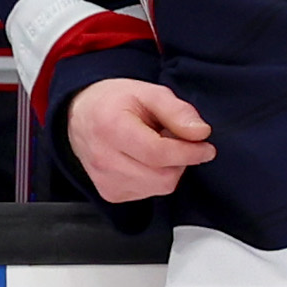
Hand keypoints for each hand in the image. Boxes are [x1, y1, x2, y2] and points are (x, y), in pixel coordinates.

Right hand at [63, 78, 215, 201]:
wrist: (81, 117)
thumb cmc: (114, 102)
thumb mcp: (148, 92)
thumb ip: (177, 111)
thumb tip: (200, 133)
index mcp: (112, 128)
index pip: (158, 153)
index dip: (189, 152)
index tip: (206, 147)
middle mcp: (104, 159)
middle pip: (162, 177)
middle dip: (180, 161)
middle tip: (176, 141)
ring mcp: (105, 181)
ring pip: (159, 188)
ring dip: (169, 170)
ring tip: (157, 147)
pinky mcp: (110, 193)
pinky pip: (149, 194)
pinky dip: (156, 178)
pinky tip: (145, 161)